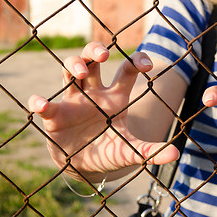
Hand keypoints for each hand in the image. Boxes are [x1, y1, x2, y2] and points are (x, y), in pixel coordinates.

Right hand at [28, 42, 178, 181]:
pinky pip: (47, 104)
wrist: (86, 165)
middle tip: (103, 55)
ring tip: (79, 72)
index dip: (136, 61)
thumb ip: (151, 151)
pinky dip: (41, 102)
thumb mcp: (131, 151)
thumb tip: (176, 155)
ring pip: (69, 70)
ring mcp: (74, 101)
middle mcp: (95, 93)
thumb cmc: (110, 151)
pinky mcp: (55, 116)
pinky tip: (41, 104)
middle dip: (96, 51)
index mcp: (116, 97)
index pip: (127, 70)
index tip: (146, 65)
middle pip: (92, 59)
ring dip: (73, 65)